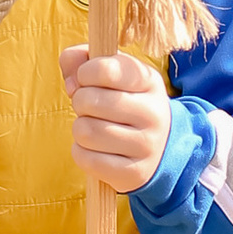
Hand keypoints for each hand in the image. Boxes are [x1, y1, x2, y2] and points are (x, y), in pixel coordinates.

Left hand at [59, 43, 169, 195]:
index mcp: (148, 81)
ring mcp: (147, 145)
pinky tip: (95, 148)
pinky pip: (87, 159)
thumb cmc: (124, 102)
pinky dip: (81, 152)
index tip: (86, 78)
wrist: (160, 147)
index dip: (85, 72)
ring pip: (86, 131)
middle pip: (89, 101)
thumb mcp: (112, 73)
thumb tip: (72, 81)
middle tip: (89, 107)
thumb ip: (82, 60)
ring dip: (80, 128)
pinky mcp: (134, 173)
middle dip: (79, 102)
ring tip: (93, 127)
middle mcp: (153, 112)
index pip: (106, 70)